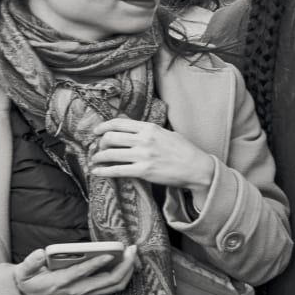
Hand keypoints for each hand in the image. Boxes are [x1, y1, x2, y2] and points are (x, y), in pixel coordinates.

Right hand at [11, 246, 138, 294]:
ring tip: (133, 254)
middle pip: (108, 281)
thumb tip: (40, 253)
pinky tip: (128, 264)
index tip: (110, 253)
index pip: (82, 273)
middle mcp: (77, 291)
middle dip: (124, 265)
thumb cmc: (28, 285)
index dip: (97, 263)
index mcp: (61, 283)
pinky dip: (123, 277)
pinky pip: (112, 288)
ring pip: (114, 286)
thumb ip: (31, 263)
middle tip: (132, 249)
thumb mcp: (22, 274)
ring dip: (128, 271)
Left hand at [90, 119, 214, 190]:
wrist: (198, 169)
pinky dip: (103, 171)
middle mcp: (144, 140)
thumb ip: (149, 131)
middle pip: (110, 137)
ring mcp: (143, 156)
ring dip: (98, 157)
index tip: (96, 131)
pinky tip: (96, 172)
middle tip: (100, 148)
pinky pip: (116, 170)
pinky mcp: (143, 172)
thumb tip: (131, 130)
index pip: (119, 123)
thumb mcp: (167, 134)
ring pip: (109, 154)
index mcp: (150, 128)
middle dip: (101, 143)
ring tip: (96, 160)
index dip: (103, 126)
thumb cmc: (185, 152)